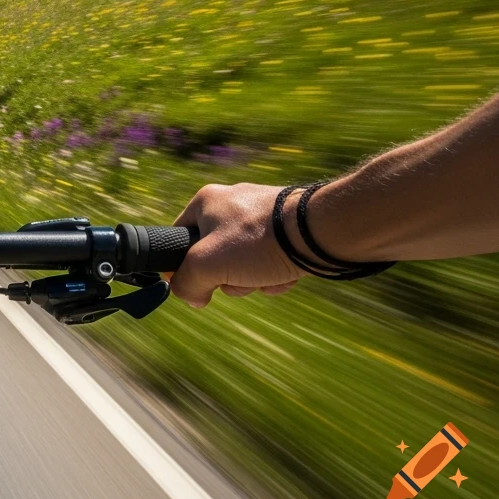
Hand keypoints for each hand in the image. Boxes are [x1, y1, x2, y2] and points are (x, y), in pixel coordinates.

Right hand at [169, 183, 303, 307]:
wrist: (321, 231)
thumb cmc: (257, 241)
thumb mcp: (205, 265)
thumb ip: (186, 283)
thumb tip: (192, 297)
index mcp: (206, 201)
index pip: (179, 238)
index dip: (184, 266)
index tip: (201, 281)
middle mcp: (232, 202)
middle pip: (215, 255)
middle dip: (228, 277)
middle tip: (240, 279)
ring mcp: (262, 214)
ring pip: (244, 261)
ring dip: (253, 279)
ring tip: (269, 277)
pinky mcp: (286, 227)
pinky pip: (270, 258)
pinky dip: (275, 273)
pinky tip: (287, 274)